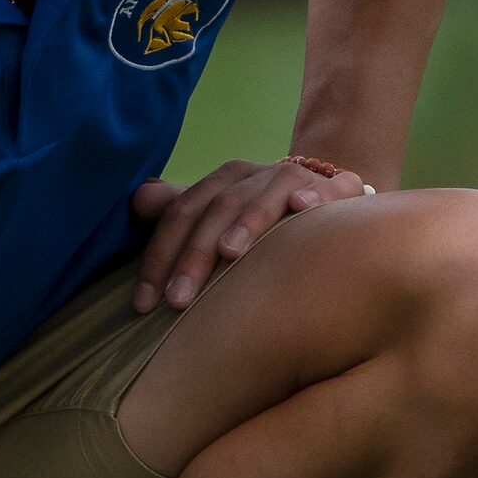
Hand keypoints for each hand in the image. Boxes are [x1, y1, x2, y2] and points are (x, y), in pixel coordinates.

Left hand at [129, 158, 371, 312]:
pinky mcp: (340, 188)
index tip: (144, 302)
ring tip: (229, 251)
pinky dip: (316, 194)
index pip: (182, 213)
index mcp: (224, 181)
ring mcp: (298, 179)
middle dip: (195, 254)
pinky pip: (331, 188)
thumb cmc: (262, 215)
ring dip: (247, 220)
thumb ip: (180, 210)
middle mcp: (256, 175)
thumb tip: (137, 200)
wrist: (326, 191)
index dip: (160, 255)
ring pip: (267, 194)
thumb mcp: (219, 213)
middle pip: (218, 208)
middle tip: (177, 300)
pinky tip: (302, 206)